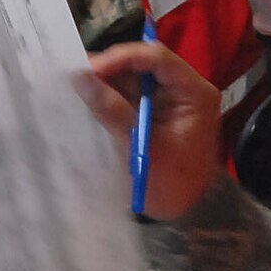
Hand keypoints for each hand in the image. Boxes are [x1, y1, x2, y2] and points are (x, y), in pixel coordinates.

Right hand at [78, 41, 224, 220]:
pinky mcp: (154, 110)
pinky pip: (129, 93)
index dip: (122, 58)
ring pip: (133, 76)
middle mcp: (183, 88)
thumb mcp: (140, 148)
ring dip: (106, 81)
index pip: (157, 58)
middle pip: (143, 63)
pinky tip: (87, 98)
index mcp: (194, 93)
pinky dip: (109, 95)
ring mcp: (169, 98)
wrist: (183, 212)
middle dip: (110, 68)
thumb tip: (80, 77)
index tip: (90, 70)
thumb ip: (112, 111)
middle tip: (77, 77)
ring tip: (76, 87)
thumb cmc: (170, 184)